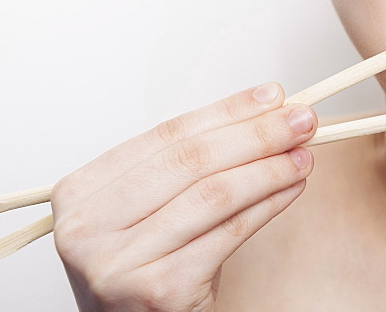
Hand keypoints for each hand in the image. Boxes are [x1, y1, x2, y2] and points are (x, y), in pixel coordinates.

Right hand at [51, 83, 316, 310]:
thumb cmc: (147, 267)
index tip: (274, 96)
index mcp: (81, 191)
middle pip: (192, 160)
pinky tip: (292, 189)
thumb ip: (192, 163)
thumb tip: (265, 112)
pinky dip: (268, 205)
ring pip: (214, 194)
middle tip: (303, 120)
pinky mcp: (157, 290)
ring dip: (269, 169)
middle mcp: (87, 225)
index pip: (169, 135)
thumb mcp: (151, 208)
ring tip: (305, 155)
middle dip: (257, 134)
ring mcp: (118, 261)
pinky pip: (228, 233)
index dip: (228, 111)